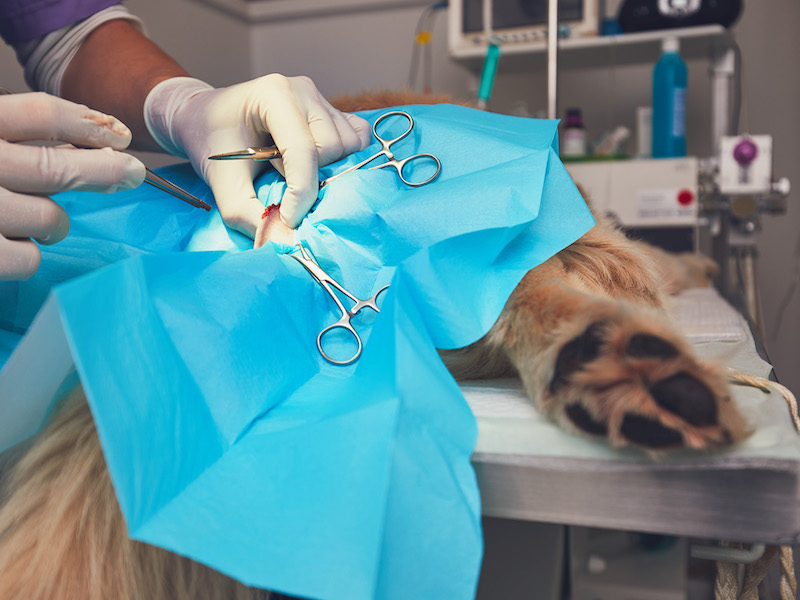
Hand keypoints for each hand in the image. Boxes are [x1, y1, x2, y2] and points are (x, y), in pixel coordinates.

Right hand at [0, 93, 144, 280]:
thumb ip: (8, 135)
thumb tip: (78, 147)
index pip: (39, 114)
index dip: (88, 123)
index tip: (119, 134)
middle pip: (57, 167)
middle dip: (105, 171)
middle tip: (130, 173)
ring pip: (49, 220)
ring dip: (56, 223)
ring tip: (42, 221)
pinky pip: (28, 259)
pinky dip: (29, 254)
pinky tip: (13, 244)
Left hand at [144, 75, 370, 235]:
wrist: (205, 120)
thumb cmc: (213, 146)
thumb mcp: (223, 187)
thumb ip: (250, 216)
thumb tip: (288, 242)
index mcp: (273, 94)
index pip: (303, 150)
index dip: (300, 193)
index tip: (288, 220)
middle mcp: (302, 90)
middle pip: (331, 148)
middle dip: (310, 177)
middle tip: (278, 183)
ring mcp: (320, 98)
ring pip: (349, 145)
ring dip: (327, 169)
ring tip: (291, 171)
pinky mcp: (332, 111)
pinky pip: (356, 139)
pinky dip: (343, 159)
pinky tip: (315, 164)